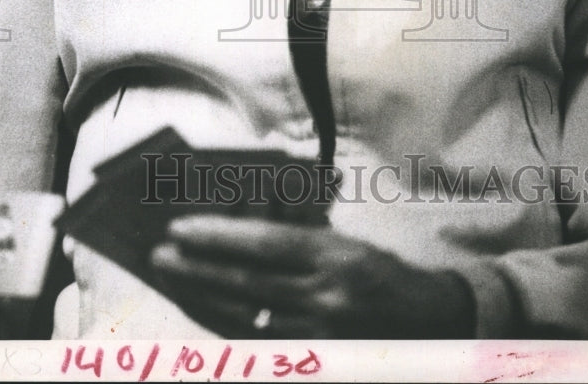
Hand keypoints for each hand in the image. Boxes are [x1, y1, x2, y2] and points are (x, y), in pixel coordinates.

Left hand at [150, 215, 475, 338]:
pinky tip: (201, 309)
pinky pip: (255, 345)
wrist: (427, 323)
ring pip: (243, 319)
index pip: (265, 245)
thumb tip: (235, 226)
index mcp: (335, 257)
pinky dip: (223, 326)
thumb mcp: (344, 242)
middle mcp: (326, 298)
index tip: (180, 228)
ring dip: (201, 299)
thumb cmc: (378, 272)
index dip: (218, 237)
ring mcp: (319, 337)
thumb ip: (295, 236)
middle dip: (196, 269)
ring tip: (171, 279)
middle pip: (246, 284)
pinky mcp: (314, 361)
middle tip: (159, 255)